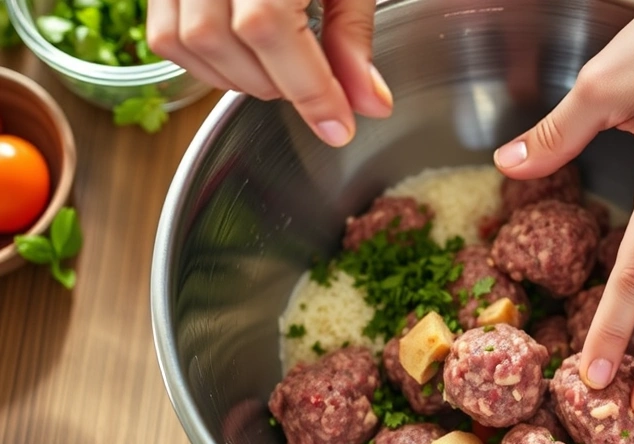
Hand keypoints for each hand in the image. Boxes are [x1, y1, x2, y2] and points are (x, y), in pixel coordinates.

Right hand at [147, 0, 392, 146]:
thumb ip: (355, 37)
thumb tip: (369, 103)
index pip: (271, 29)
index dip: (308, 87)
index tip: (339, 126)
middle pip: (225, 38)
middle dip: (278, 83)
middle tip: (317, 90)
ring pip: (187, 41)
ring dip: (240, 78)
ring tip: (283, 75)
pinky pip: (166, 34)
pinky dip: (206, 63)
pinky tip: (246, 61)